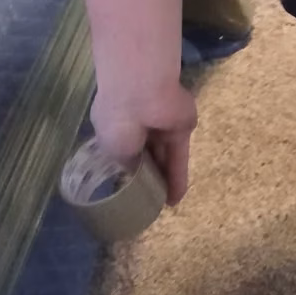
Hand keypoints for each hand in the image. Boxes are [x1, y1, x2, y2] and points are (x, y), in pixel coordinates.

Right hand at [89, 79, 197, 205]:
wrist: (141, 90)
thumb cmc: (118, 119)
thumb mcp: (114, 149)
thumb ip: (127, 163)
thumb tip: (135, 176)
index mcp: (115, 126)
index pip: (126, 151)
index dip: (130, 170)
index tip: (132, 191)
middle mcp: (138, 125)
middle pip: (146, 155)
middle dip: (148, 176)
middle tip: (151, 200)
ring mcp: (161, 126)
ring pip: (163, 157)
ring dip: (164, 180)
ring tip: (164, 204)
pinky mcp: (182, 128)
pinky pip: (178, 156)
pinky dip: (178, 177)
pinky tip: (176, 198)